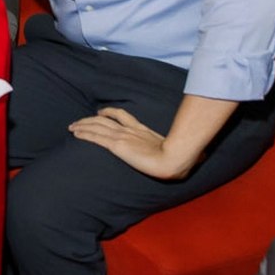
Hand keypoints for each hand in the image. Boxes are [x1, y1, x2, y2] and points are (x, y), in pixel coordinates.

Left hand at [69, 107, 194, 178]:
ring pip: (96, 127)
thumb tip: (202, 156)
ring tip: (72, 127)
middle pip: (104, 120)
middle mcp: (130, 130)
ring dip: (82, 126)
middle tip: (78, 122)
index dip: (109, 113)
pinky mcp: (117, 145)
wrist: (175, 160)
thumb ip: (181, 150)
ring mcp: (123, 137)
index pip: (122, 116)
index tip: (100, 114)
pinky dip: (83, 134)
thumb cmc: (180, 158)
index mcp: (142, 130)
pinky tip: (75, 134)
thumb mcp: (178, 151)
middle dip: (89, 120)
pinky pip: (95, 137)